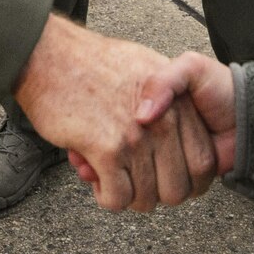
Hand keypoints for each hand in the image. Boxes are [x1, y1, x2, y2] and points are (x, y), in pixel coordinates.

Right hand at [15, 16, 219, 211]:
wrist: (49, 54)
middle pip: (178, 189)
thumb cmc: (91, 61)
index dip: (188, 182)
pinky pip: (118, 198)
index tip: (168, 180)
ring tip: (112, 178)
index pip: (203, 163)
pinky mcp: (106, 148)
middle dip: (156, 195)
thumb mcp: (146, 66)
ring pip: (146, 199)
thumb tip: (174, 135)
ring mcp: (136, 136)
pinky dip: (107, 198)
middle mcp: (163, 120)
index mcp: (178, 102)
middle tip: (136, 182)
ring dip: (128, 197)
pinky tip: (97, 178)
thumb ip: (166, 98)